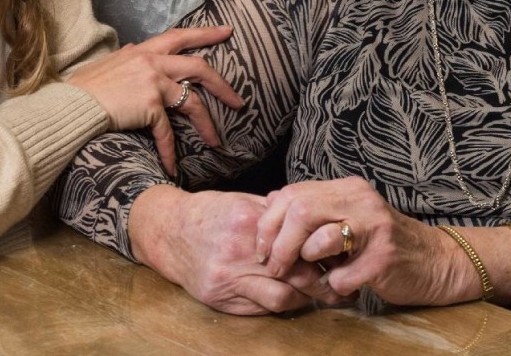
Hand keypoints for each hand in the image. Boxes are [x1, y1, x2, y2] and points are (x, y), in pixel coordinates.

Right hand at [66, 25, 242, 175]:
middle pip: (198, 67)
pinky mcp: (149, 105)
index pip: (179, 36)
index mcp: (142, 50)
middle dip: (222, 84)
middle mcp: (151, 61)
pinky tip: (172, 166)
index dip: (205, 34)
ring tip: (216, 142)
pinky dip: (170, 150)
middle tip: (239, 101)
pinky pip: (167, 131)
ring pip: (192, 102)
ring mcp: (152, 82)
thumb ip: (125, 57)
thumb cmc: (83, 89)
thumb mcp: (107, 64)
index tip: (227, 32)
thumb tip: (132, 47)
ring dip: (206, 124)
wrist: (70, 106)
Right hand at [129, 186, 343, 314]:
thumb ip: (273, 211)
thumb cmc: (208, 213)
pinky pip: (261, 309)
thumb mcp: (240, 202)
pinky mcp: (220, 298)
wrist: (168, 231)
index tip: (340, 256)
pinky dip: (280, 305)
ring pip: (282, 297)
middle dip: (323, 283)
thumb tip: (309, 219)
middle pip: (296, 273)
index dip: (323, 251)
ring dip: (305, 299)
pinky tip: (290, 300)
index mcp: (249, 221)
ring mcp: (229, 278)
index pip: (298, 241)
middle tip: (342, 286)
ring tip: (321, 296)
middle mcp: (240, 251)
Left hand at [255, 177, 484, 307]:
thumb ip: (314, 211)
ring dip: (306, 264)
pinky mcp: (385, 256)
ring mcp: (375, 226)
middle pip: (300, 211)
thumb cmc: (381, 244)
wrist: (436, 261)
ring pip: (319, 239)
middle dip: (278, 243)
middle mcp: (359, 199)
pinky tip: (341, 287)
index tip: (261, 247)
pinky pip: (343, 275)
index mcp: (346, 188)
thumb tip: (268, 202)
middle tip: (273, 266)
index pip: (292, 194)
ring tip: (309, 277)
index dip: (268, 222)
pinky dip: (334, 286)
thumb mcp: (347, 218)